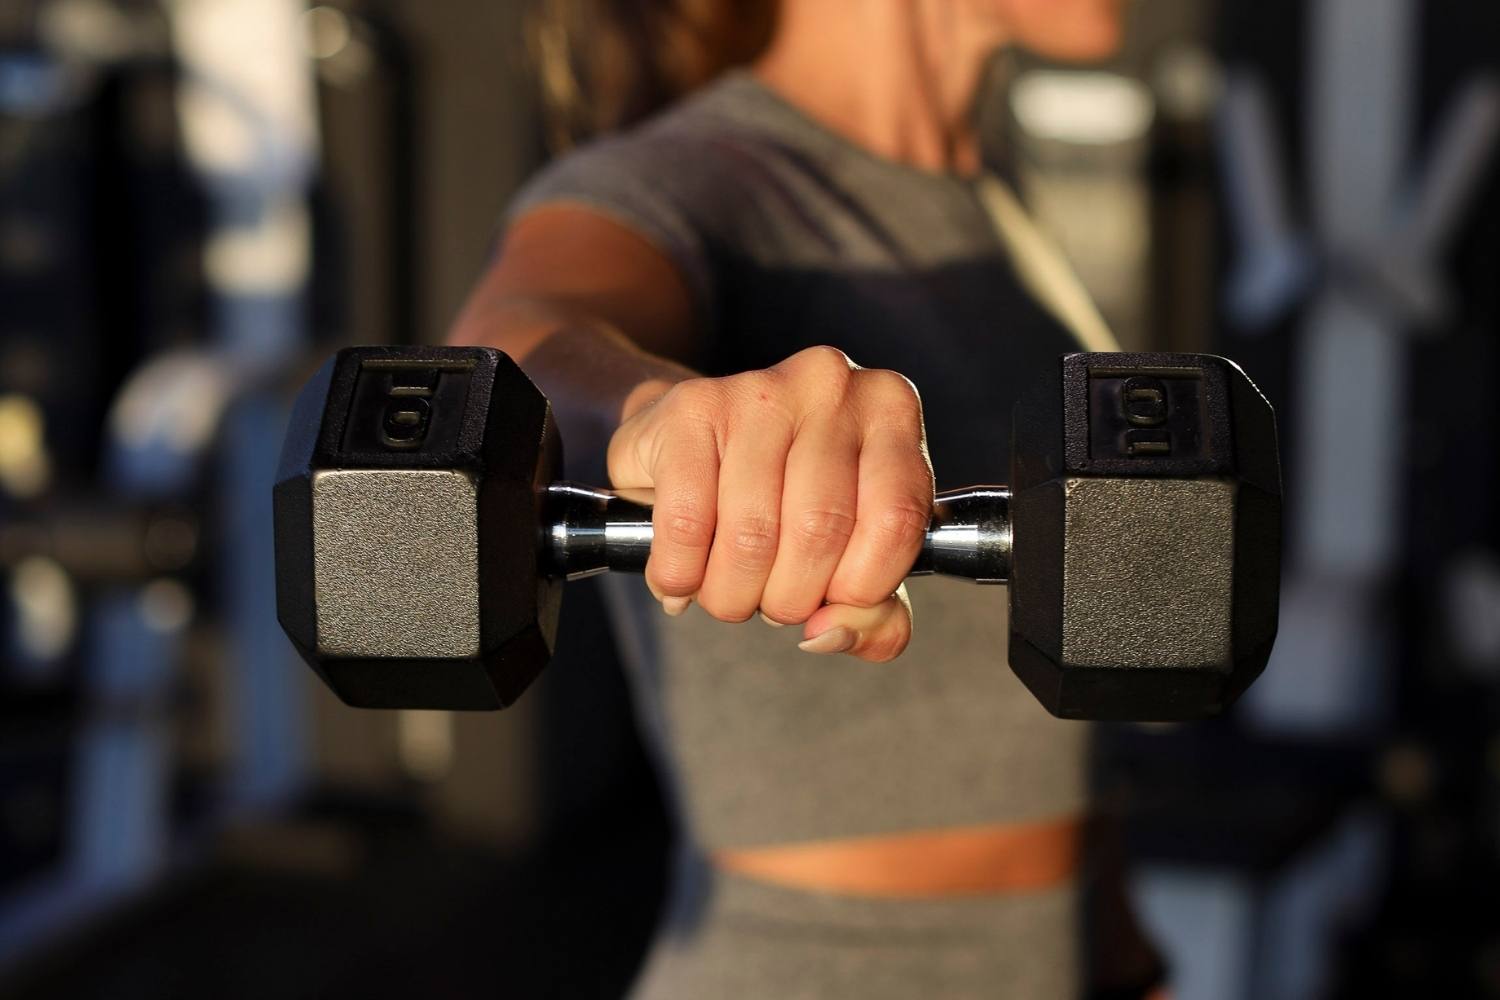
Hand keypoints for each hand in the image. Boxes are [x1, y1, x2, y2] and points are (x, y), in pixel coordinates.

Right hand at [606, 346, 932, 660]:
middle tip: (769, 601)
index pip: (896, 520)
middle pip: (819, 531)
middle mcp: (831, 386)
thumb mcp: (848, 553)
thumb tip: (831, 633)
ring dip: (731, 593)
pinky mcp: (691, 408)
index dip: (862, 587)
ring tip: (725, 588)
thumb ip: (875, 613)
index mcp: (890, 410)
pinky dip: (680, 573)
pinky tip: (681, 575)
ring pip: (752, 535)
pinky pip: (688, 523)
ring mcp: (759, 390)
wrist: (687, 440)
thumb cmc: (780, 496)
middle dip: (788, 598)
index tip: (833, 601)